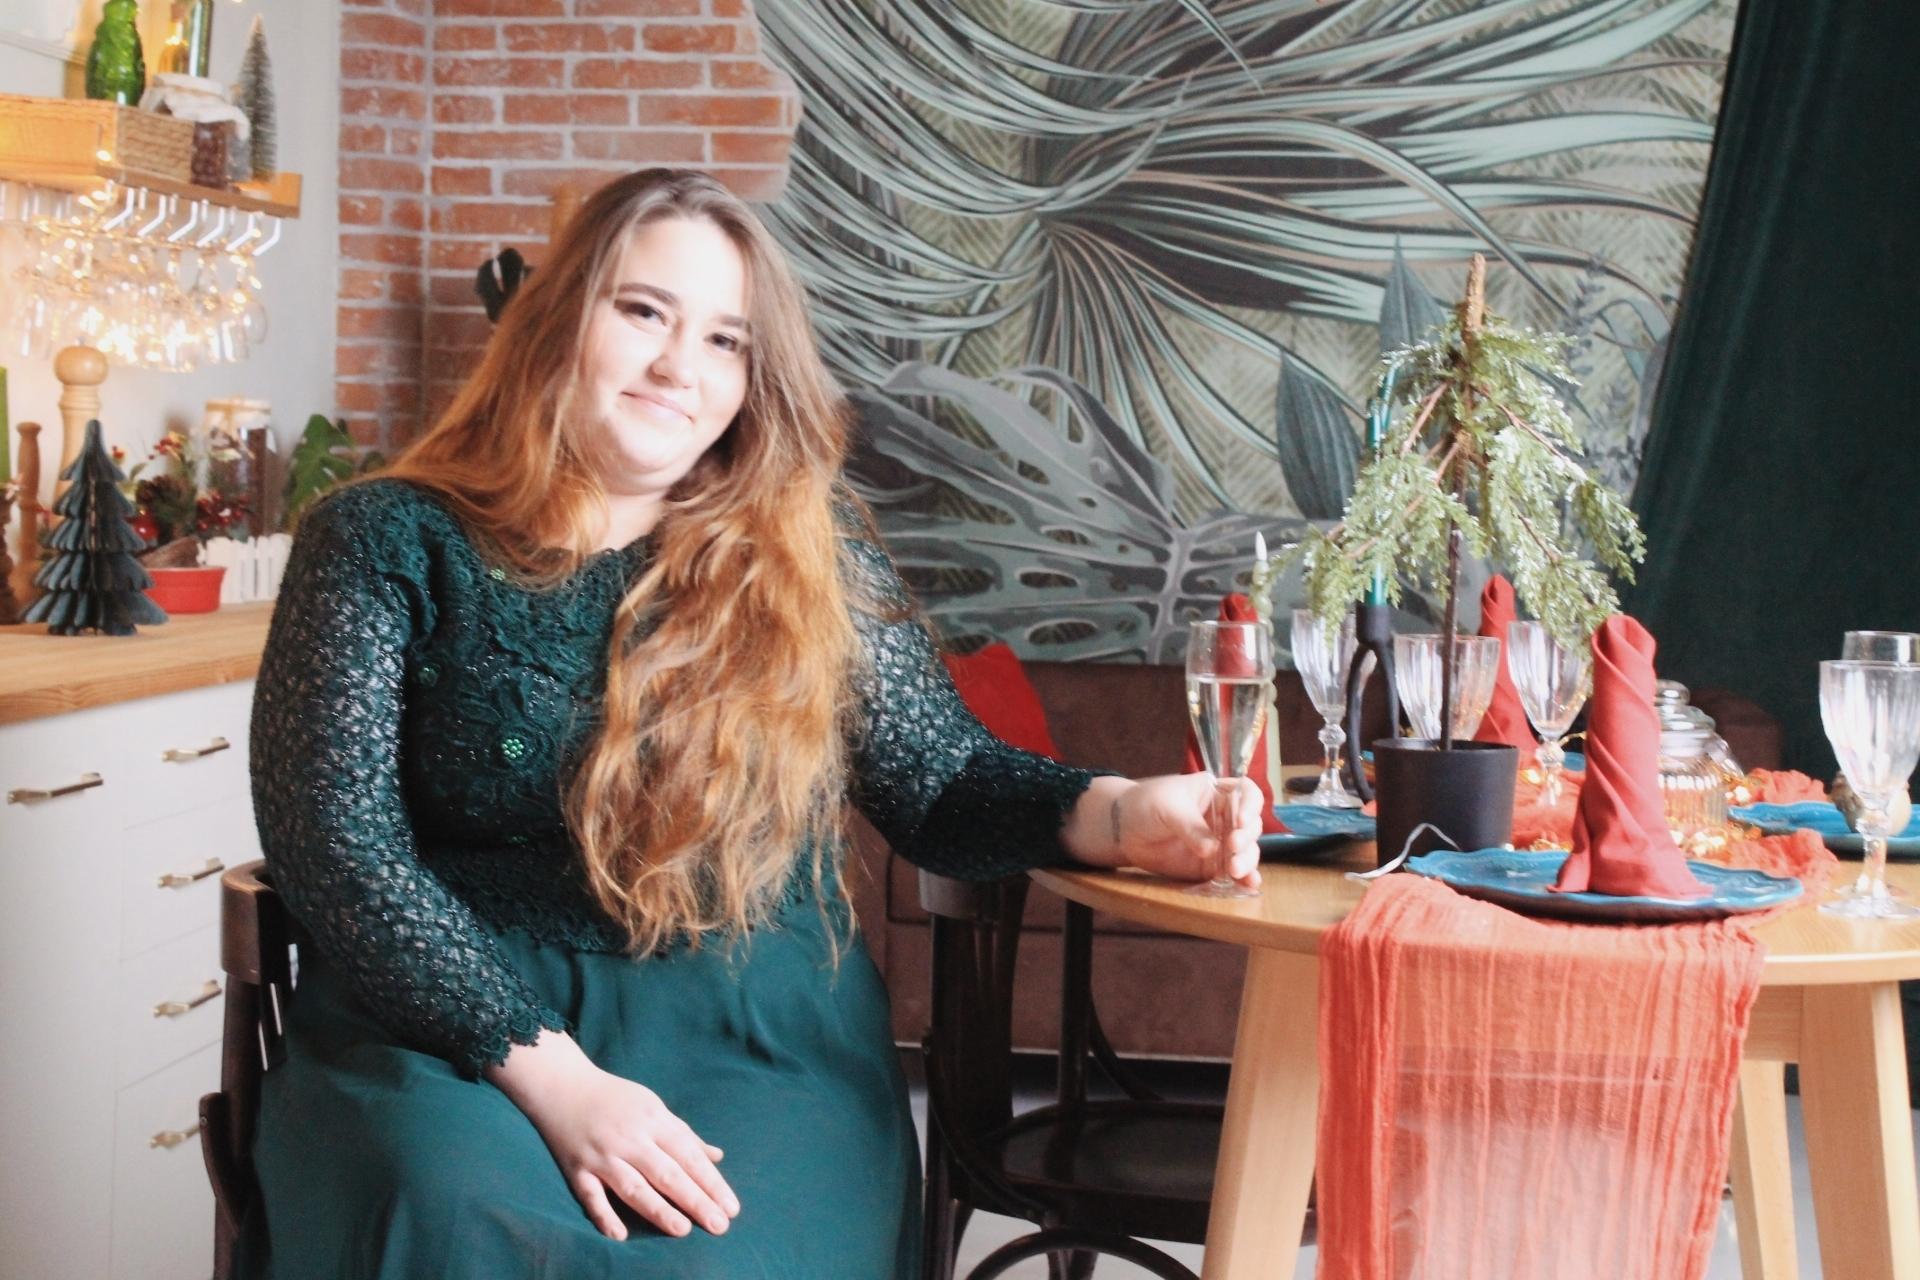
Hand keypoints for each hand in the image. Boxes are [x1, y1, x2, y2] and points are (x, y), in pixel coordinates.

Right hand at [486, 1032, 739, 1240]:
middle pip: (667, 1174)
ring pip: (633, 1187)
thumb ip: (684, 1134)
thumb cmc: (615, 1099)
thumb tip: (717, 1157)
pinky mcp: (576, 1169)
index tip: (731, 1207)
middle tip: (720, 1225)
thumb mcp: (653, 1107)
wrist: (562, 1086)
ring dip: (659, 1209)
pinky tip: (620, 1235)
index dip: (711, 1182)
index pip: (688, 1156)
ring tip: (683, 1230)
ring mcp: (602, 1155)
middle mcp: (630, 1139)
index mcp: (654, 1121)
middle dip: (695, 1200)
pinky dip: (603, 1215)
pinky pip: (590, 1196)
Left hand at [1066, 774, 1262, 889]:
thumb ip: (1190, 827)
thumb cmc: (1146, 805)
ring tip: (1235, 871)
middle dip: (1246, 838)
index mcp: (1217, 792)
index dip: (1251, 806)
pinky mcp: (1211, 866)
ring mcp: (1220, 842)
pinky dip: (1243, 879)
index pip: (1247, 793)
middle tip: (1232, 847)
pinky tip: (1249, 885)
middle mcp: (1224, 817)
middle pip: (1251, 825)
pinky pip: (1232, 872)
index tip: (1241, 820)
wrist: (1124, 830)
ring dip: (1247, 860)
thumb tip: (1211, 850)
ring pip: (1246, 851)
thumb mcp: (1167, 807)